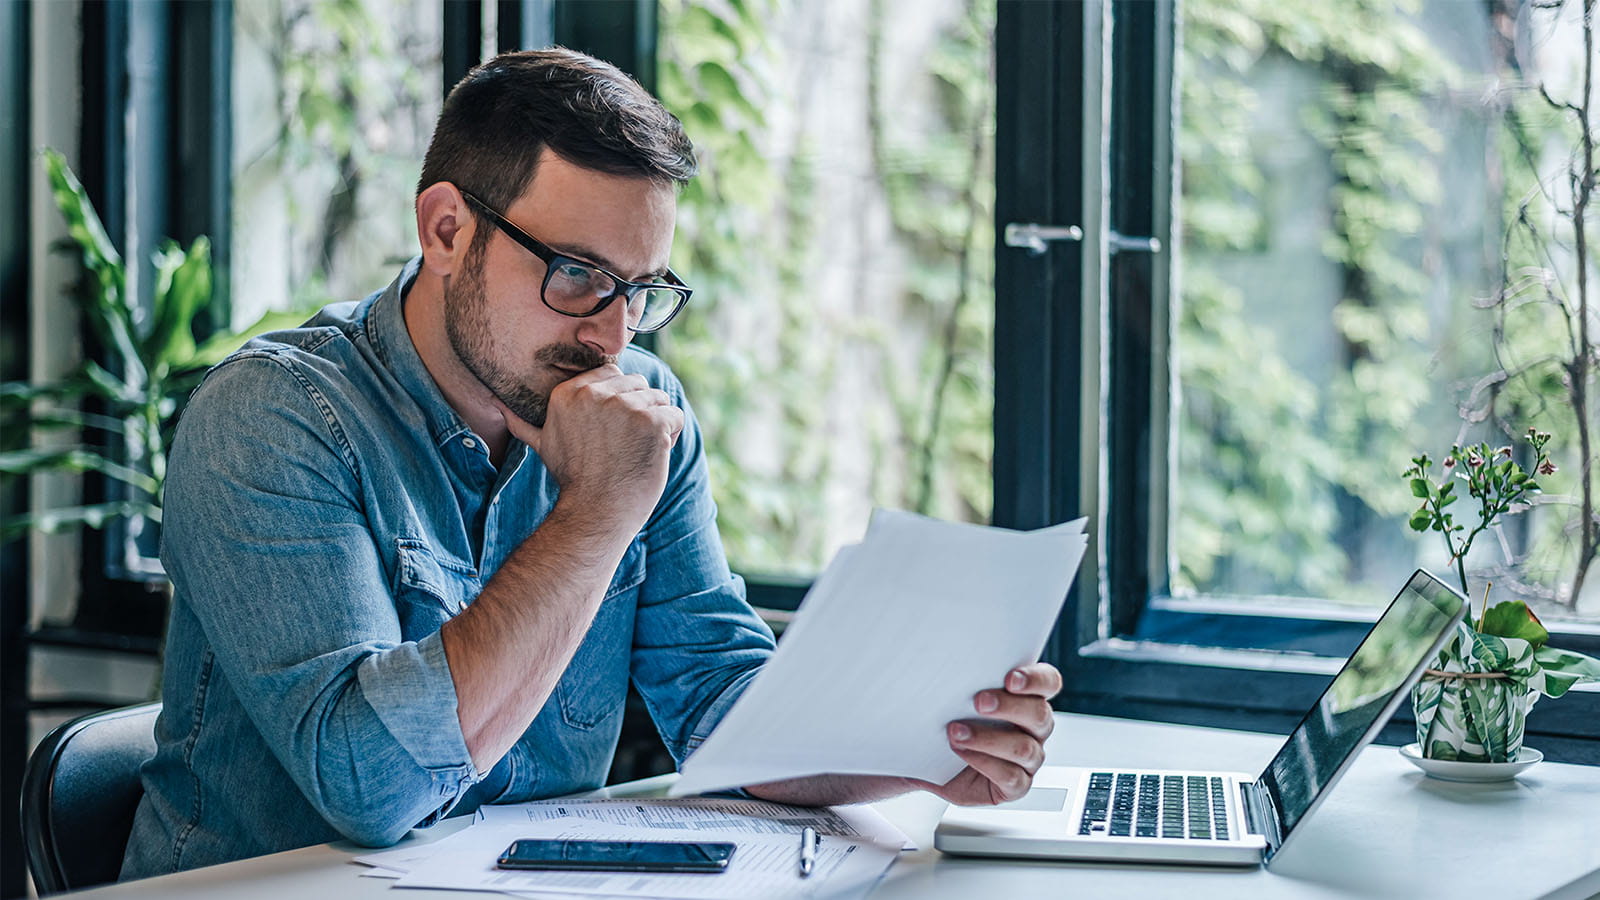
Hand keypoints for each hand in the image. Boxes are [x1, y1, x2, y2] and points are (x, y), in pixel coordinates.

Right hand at [501, 364, 683, 527]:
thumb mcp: (542, 445)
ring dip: (657, 424)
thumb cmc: (574, 480)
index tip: (612, 431)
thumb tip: (497, 406)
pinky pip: (675, 416)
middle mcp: (595, 394)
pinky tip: (652, 455)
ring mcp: (624, 406)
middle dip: (639, 411)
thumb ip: (523, 422)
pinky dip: (671, 436)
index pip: (613, 374)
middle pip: (639, 384)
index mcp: (569, 392)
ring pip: (659, 399)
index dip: (620, 401)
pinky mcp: (651, 421)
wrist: (595, 514)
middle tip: (624, 445)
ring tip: (636, 451)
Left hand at [911, 662, 1062, 805]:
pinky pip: (1011, 777)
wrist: (928, 757)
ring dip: (987, 738)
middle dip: (1008, 706)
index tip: (1010, 678)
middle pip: (1039, 714)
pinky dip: (983, 763)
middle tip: (979, 701)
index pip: (1048, 682)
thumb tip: (952, 659)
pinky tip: (961, 753)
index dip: (1036, 679)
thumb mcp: (954, 693)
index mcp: (1027, 698)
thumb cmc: (947, 719)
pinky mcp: (1016, 786)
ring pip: (1023, 748)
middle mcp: (1033, 728)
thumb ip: (967, 677)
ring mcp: (1028, 759)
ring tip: (956, 732)